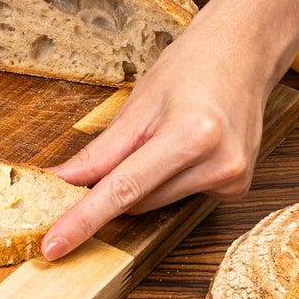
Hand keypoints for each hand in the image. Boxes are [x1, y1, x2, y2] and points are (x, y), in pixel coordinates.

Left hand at [40, 21, 272, 259]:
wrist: (245, 52)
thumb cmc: (192, 66)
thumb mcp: (137, 104)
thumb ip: (98, 153)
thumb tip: (61, 182)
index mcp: (191, 135)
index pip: (121, 190)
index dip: (82, 221)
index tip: (53, 246)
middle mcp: (218, 163)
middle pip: (135, 200)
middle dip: (112, 184)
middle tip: (120, 147)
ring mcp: (232, 180)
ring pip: (153, 203)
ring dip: (142, 181)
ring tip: (164, 135)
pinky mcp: (237, 189)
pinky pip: (177, 197)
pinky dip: (166, 180)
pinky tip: (184, 150)